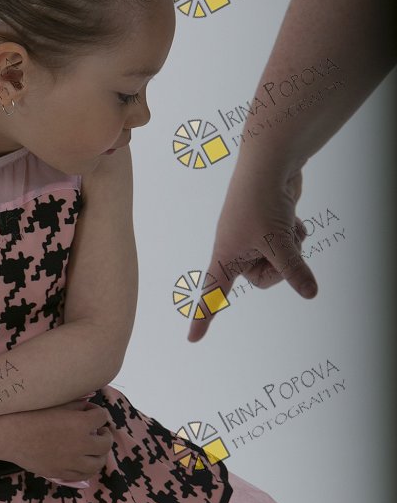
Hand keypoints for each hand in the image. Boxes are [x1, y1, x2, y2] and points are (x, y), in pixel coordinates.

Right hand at [8, 400, 115, 481]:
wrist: (9, 436)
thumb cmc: (30, 414)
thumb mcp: (56, 404)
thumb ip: (76, 405)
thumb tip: (88, 407)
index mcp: (80, 424)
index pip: (102, 417)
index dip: (98, 412)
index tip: (91, 412)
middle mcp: (81, 445)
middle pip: (106, 443)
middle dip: (104, 434)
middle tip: (98, 431)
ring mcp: (72, 462)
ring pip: (99, 462)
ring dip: (100, 453)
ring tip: (93, 448)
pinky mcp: (62, 473)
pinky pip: (84, 475)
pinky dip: (88, 467)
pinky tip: (83, 461)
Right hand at [187, 163, 318, 342]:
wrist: (269, 163)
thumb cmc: (263, 202)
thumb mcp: (280, 243)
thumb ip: (294, 271)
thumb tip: (310, 293)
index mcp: (226, 256)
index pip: (212, 295)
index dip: (203, 317)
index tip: (193, 340)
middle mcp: (235, 248)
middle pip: (262, 279)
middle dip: (279, 266)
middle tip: (283, 248)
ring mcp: (252, 236)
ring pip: (279, 260)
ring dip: (290, 247)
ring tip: (286, 226)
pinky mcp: (268, 224)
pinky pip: (286, 243)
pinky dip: (293, 234)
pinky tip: (292, 218)